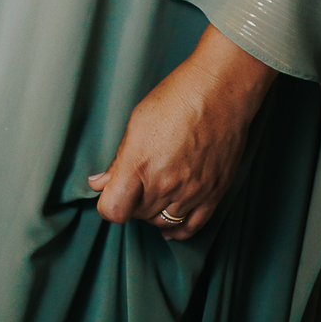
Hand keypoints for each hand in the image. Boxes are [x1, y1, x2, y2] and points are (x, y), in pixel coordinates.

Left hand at [87, 27, 274, 239]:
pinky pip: (191, 227)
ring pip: (162, 221)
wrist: (221, 92)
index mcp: (140, 164)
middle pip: (138, 214)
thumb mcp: (137, 121)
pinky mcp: (213, 194)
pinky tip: (169, 226)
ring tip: (153, 191)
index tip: (109, 193)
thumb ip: (118, 159)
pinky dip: (177, 229)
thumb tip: (100, 182)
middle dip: (131, 201)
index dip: (107, 204)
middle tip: (135, 182)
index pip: (114, 209)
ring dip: (153, 211)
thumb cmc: (177, 98)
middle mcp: (165, 184)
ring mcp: (191, 192)